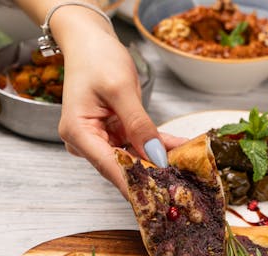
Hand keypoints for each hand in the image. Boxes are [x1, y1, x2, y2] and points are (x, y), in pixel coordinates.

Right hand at [54, 15, 183, 195]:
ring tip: (188, 167)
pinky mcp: (114, 137)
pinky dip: (159, 147)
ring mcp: (101, 141)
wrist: (90, 42)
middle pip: (123, 168)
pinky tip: (181, 150)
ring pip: (135, 160)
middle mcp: (87, 143)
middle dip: (152, 176)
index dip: (136, 185)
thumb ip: (138, 124)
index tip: (158, 200)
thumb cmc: (96, 58)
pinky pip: (140, 147)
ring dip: (160, 162)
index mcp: (79, 133)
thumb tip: (155, 155)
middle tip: (182, 187)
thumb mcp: (120, 88)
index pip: (110, 167)